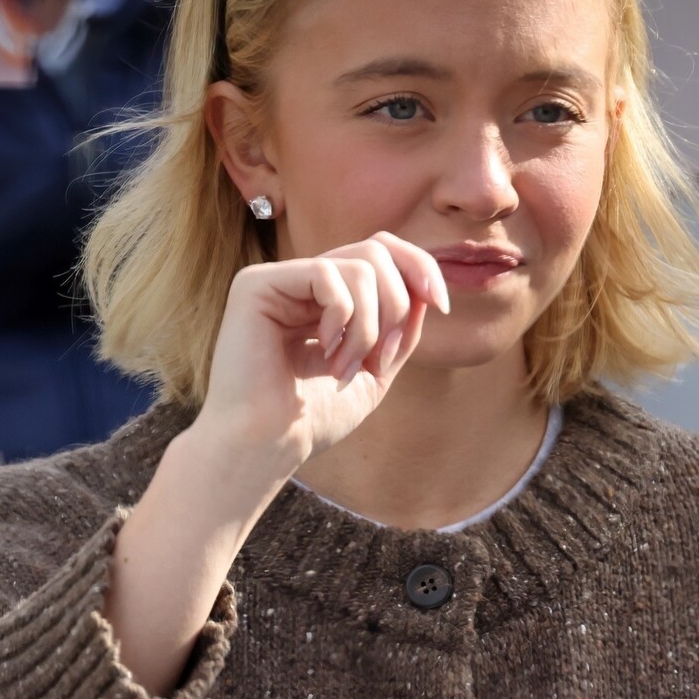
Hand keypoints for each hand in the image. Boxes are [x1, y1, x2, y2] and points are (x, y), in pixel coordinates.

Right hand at [193, 231, 449, 473]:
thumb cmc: (312, 419)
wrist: (268, 447)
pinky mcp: (256, 284)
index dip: (420, 268)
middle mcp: (302, 281)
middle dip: (398, 307)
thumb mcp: (375, 370)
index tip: (442, 306)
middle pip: (378, 250)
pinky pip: (328, 274)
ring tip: (346, 367)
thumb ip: (400, 328)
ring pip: (360, 265)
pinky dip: (343, 318)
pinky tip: (324, 350)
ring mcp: (278, 279)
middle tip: (379, 360)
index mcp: (327, 297)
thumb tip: (426, 288)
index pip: (383, 252)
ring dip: (371, 325)